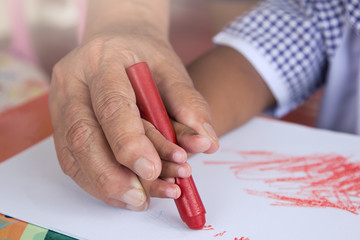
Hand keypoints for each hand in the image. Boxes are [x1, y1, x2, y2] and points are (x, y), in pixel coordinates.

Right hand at [49, 28, 218, 209]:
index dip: (130, 143)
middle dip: (112, 175)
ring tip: (140, 201)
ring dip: (105, 186)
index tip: (152, 171)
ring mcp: (61, 104)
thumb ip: (189, 103)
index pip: (112, 105)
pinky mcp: (60, 124)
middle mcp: (73, 81)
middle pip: (83, 135)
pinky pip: (71, 160)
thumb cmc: (145, 56)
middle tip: (142, 199)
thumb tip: (207, 143)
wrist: (117, 42)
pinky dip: (97, 183)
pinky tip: (123, 193)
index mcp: (103, 59)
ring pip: (73, 154)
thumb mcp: (172, 69)